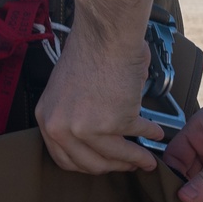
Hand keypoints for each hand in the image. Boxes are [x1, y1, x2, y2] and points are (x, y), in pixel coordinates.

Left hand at [34, 26, 162, 173]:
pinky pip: (137, 134)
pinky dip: (150, 134)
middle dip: (113, 167)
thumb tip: (98, 136)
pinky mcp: (115, 122)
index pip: (63, 158)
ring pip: (116, 156)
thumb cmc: (88, 51)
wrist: (104, 35)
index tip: (102, 164)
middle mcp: (62, 127)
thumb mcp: (66, 89)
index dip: (87, 164)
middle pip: (90, 164)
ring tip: (147, 159)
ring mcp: (87, 127)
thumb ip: (75, 115)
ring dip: (135, 159)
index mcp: (47, 118)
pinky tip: (155, 133)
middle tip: (128, 165)